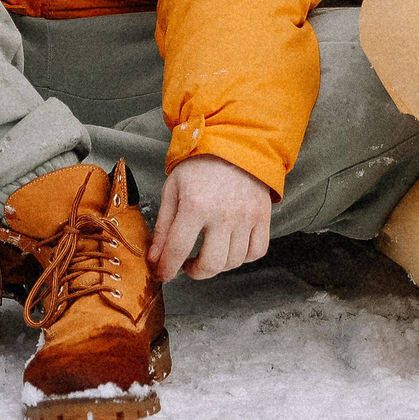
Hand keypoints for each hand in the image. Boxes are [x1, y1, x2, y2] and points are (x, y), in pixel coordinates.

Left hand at [149, 155, 273, 281]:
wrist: (235, 145)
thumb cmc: (199, 167)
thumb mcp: (173, 189)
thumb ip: (163, 226)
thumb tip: (155, 258)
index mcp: (195, 205)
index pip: (177, 250)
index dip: (167, 269)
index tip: (164, 275)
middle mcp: (223, 215)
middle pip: (210, 265)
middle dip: (195, 273)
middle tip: (187, 265)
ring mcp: (246, 217)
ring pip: (233, 262)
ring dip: (217, 265)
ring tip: (207, 252)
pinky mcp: (263, 217)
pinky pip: (256, 252)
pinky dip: (243, 257)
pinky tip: (230, 247)